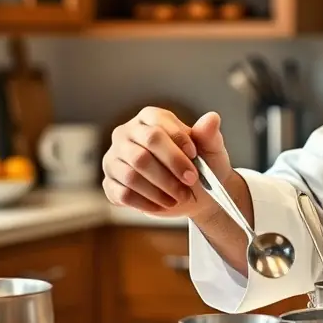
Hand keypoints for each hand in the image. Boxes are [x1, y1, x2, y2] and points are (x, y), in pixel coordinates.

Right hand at [102, 108, 234, 218]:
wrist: (197, 192)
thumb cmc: (201, 164)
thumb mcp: (210, 149)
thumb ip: (209, 134)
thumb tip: (212, 118)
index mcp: (149, 118)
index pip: (156, 128)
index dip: (176, 143)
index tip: (194, 155)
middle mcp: (126, 134)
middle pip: (142, 153)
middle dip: (170, 171)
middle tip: (191, 181)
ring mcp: (114, 158)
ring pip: (132, 175)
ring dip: (160, 189)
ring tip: (180, 196)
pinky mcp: (110, 183)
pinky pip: (123, 194)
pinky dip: (147, 202)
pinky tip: (163, 204)